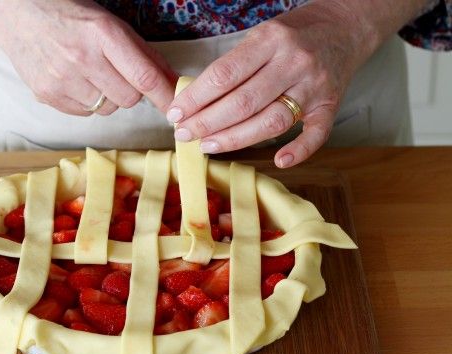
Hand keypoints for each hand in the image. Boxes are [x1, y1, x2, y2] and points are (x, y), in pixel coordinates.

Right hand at [0, 0, 176, 115]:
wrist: (16, 12)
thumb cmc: (68, 14)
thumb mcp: (109, 23)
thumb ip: (143, 54)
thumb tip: (172, 82)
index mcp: (103, 33)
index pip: (144, 76)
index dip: (165, 97)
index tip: (176, 109)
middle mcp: (82, 58)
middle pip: (129, 99)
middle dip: (131, 91)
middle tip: (116, 73)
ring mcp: (62, 79)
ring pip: (107, 109)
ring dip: (107, 97)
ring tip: (90, 73)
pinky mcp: (47, 95)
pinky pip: (84, 113)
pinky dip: (86, 102)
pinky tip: (74, 80)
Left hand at [167, 1, 390, 166]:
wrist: (343, 27)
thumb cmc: (291, 35)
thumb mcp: (260, 37)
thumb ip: (234, 66)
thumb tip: (195, 102)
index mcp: (270, 40)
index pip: (224, 75)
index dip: (195, 98)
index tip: (175, 113)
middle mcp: (293, 62)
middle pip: (243, 102)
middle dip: (207, 122)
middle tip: (184, 134)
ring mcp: (314, 86)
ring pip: (271, 121)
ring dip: (236, 139)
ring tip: (208, 145)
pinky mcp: (331, 105)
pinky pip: (317, 134)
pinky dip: (299, 151)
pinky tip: (278, 161)